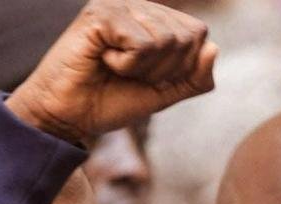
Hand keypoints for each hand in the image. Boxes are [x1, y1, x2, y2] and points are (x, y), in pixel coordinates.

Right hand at [7, 0, 217, 144]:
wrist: (68, 115)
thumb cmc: (110, 101)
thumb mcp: (163, 94)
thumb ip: (194, 78)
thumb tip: (213, 48)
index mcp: (155, 20)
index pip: (198, 35)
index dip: (181, 67)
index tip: (148, 77)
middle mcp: (139, 6)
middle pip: (186, 37)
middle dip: (163, 70)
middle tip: (130, 74)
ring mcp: (119, 5)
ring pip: (166, 40)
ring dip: (143, 68)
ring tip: (116, 67)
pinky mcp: (100, 14)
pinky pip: (141, 43)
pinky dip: (127, 64)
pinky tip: (104, 60)